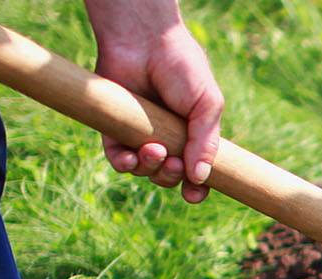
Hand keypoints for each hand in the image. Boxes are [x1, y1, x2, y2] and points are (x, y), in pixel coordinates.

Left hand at [84, 0, 222, 202]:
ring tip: (154, 150)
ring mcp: (139, 136)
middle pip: (168, 177)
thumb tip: (201, 178)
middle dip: (171, 177)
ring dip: (150, 169)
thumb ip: (206, 142)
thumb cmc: (182, 68)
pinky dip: (125, 164)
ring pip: (143, 171)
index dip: (196, 188)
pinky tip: (132, 157)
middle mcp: (166, 139)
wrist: (145, 42)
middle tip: (174, 163)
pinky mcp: (113, 130)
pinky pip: (117, 159)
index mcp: (192, 136)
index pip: (196, 173)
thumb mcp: (207, 105)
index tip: (195, 194)